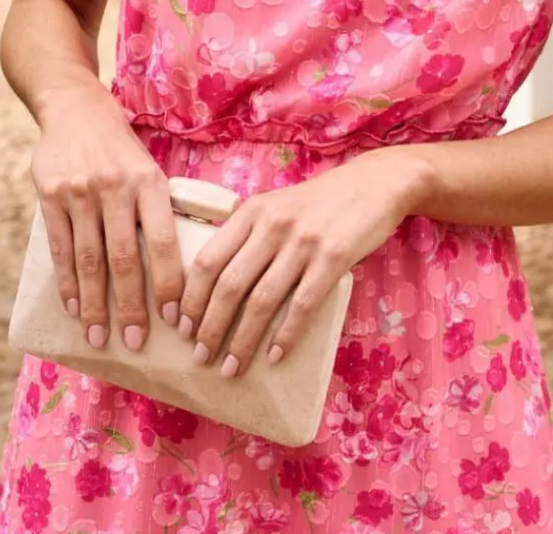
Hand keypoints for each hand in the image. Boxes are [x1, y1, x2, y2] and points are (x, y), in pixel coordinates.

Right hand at [30, 87, 183, 352]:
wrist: (75, 109)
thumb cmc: (122, 150)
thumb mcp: (150, 168)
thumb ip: (160, 211)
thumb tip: (189, 268)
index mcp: (149, 182)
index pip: (163, 240)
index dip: (168, 283)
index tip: (174, 319)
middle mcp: (115, 187)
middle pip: (125, 258)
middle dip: (130, 305)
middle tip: (135, 342)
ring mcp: (80, 192)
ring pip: (89, 259)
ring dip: (94, 304)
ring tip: (99, 337)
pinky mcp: (50, 196)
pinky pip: (60, 248)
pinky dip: (67, 282)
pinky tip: (72, 308)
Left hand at [176, 150, 425, 377]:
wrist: (373, 184)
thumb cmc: (319, 202)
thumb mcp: (275, 206)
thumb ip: (248, 234)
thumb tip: (215, 284)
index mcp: (251, 211)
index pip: (207, 259)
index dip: (189, 297)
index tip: (178, 327)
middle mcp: (272, 224)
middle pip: (229, 285)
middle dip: (209, 327)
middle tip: (200, 356)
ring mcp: (303, 241)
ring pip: (261, 301)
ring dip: (242, 341)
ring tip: (231, 368)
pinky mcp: (333, 257)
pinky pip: (302, 305)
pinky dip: (285, 335)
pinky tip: (275, 356)